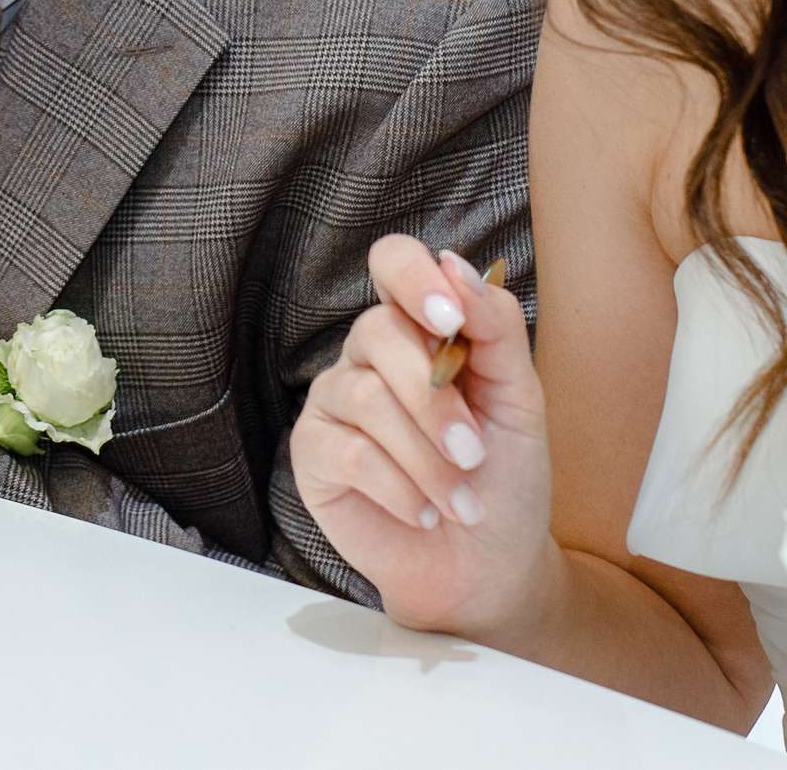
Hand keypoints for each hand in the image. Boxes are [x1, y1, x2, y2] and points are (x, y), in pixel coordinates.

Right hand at [291, 235, 555, 634]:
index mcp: (418, 332)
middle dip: (434, 400)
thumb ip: (496, 330)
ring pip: (364, 397)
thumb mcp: (520, 401)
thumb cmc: (503, 480)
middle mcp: (368, 358)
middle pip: (376, 333)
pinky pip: (345, 452)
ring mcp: (334, 404)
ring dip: (426, 457)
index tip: (450, 320)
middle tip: (475, 452)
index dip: (413, 278)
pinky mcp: (311, 454)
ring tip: (459, 498)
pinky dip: (399, 488)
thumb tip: (459, 265)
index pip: (393, 264)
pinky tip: (424, 512)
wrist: (488, 567)